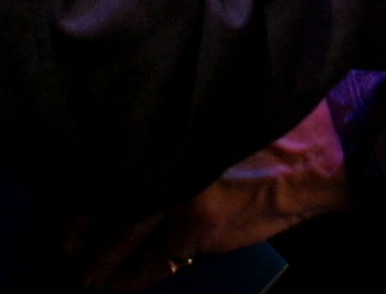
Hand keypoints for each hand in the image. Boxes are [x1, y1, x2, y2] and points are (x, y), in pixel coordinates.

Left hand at [83, 104, 345, 288]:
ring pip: (126, 230)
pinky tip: (121, 285)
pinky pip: (157, 257)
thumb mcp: (222, 110)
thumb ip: (183, 127)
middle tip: (64, 242)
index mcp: (170, 124)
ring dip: (102, 255)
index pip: (116, 155)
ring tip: (85, 273)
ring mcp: (180, 189)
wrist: (321, 155)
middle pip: (111, 192)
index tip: (68, 191)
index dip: (88, 180)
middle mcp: (167, 153)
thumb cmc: (276, 124)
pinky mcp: (199, 224)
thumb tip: (146, 145)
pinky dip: (136, 274)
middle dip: (83, 224)